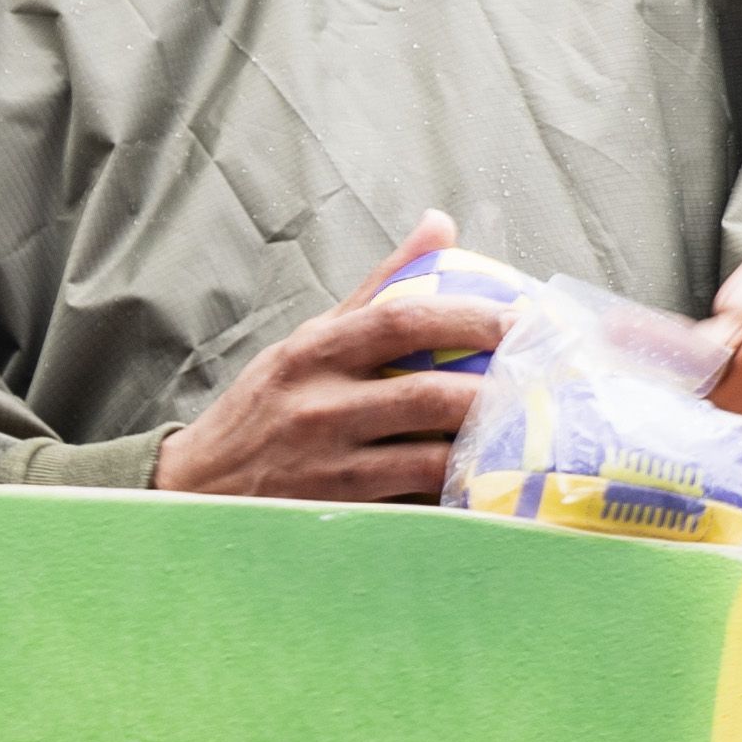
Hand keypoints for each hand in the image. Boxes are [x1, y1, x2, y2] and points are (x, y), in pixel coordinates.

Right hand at [157, 212, 510, 502]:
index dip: (471, 318)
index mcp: (317, 351)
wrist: (195, 489)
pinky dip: (452, 500)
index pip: (403, 321)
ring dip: (483, 452)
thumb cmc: (270, 405)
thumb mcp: (313, 338)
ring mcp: (327, 468)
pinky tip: (490, 490)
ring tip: (532, 440)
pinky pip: (411, 510)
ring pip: (427, 462)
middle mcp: (319, 406)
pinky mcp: (336, 517)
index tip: (524, 319)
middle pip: (426, 397)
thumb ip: (381, 287)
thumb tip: (440, 223)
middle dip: (493, 392)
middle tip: (546, 387)